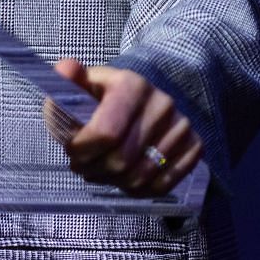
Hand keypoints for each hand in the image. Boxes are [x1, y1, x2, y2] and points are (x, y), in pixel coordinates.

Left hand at [46, 59, 202, 196]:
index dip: (82, 150)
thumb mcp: (84, 85)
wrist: (143, 100)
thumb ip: (68, 81)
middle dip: (93, 169)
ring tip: (98, 172)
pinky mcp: (194, 146)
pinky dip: (137, 190)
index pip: (105, 133)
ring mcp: (182, 126)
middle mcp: (162, 103)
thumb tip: (64, 69)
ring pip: (140, 177)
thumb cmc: (106, 96)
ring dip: (112, 182)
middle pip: (122, 159)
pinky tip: (121, 180)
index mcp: (132, 85)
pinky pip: (162, 185)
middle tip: (81, 166)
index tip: (70, 151)